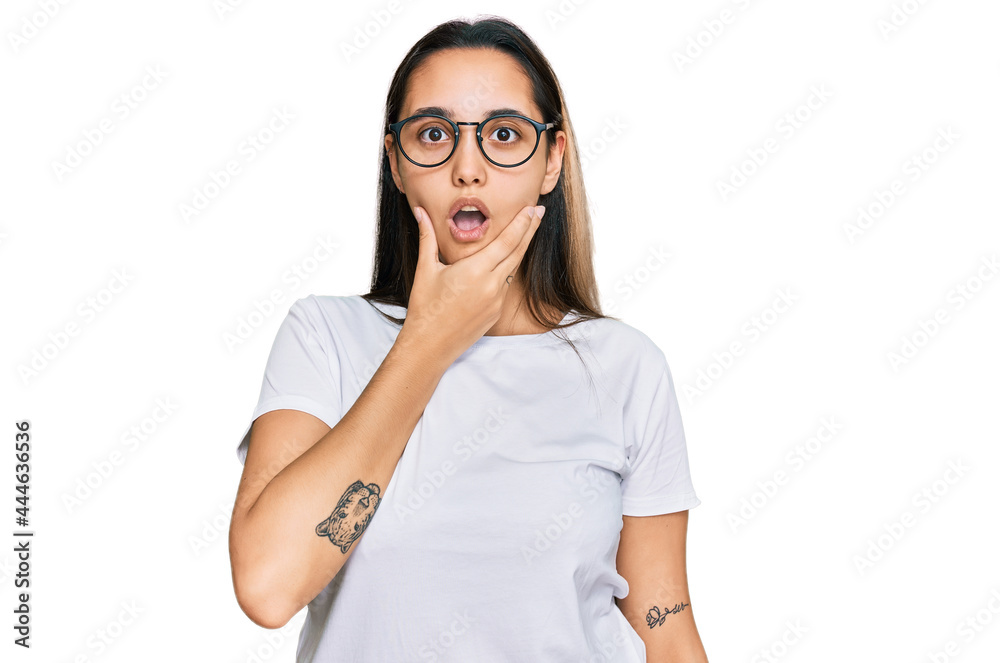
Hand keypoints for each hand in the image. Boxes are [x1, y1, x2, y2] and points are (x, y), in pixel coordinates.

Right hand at [398, 203, 545, 363]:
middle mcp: (491, 285)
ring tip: (527, 233)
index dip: (522, 223)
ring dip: (520, 250)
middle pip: (517, 252)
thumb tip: (421, 212)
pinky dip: (507, 270)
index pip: (506, 241)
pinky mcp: (496, 312)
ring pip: (513, 269)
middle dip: (530, 230)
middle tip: (539, 211)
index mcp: (475, 271)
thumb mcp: (426, 270)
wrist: (430, 346)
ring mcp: (496, 300)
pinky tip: (506, 262)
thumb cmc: (424, 308)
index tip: (531, 208)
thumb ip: (428, 238)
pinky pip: (505, 286)